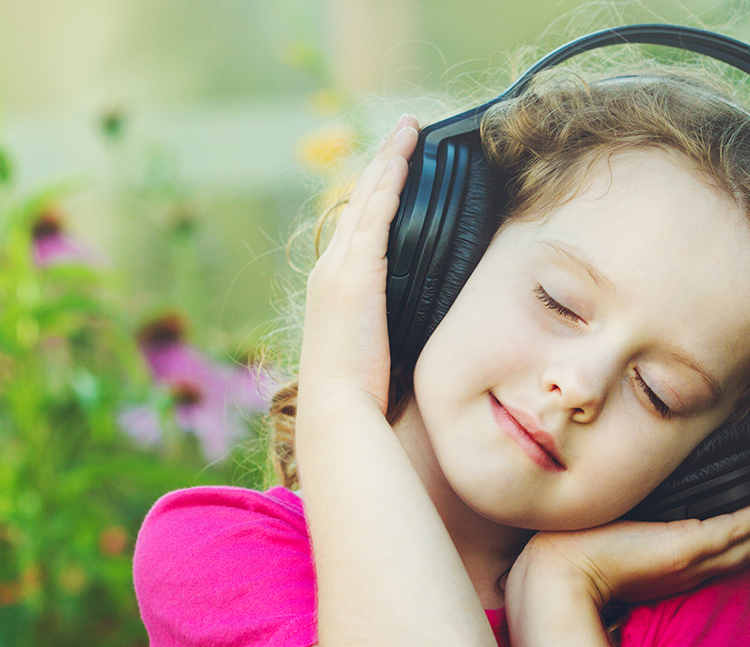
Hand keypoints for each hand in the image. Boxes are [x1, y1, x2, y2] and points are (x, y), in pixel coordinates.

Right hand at [300, 114, 418, 412]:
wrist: (338, 411)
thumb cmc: (358, 396)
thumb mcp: (375, 351)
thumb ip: (391, 325)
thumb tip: (420, 317)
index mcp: (333, 288)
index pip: (356, 228)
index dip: (375, 194)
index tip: (394, 169)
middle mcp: (329, 270)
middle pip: (357, 203)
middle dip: (381, 164)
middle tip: (404, 132)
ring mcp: (339, 270)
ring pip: (366, 201)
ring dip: (388, 162)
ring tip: (408, 132)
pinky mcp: (355, 276)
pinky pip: (375, 217)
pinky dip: (389, 184)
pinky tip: (404, 161)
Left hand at [509, 482, 749, 609]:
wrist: (558, 577)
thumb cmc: (572, 562)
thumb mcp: (606, 545)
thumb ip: (623, 535)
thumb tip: (620, 515)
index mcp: (672, 573)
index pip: (722, 555)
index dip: (749, 537)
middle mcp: (690, 570)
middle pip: (748, 549)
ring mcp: (692, 559)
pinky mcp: (688, 546)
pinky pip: (740, 526)